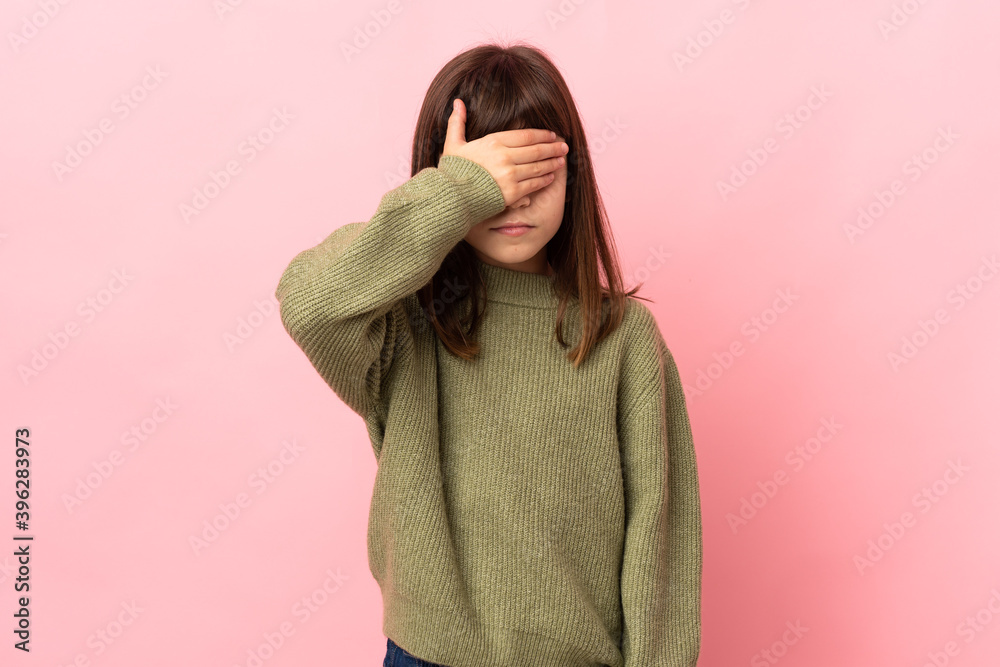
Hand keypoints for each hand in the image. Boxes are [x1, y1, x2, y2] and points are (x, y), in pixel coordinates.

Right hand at [440, 97, 567, 207]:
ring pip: (538, 167)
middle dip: (552, 148)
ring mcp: (510, 175)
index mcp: (493, 142)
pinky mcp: (512, 193)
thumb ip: (457, 122)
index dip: (542, 135)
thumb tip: (457, 102)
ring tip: (561, 160)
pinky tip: (551, 177)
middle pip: (536, 150)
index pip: (525, 135)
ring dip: (552, 163)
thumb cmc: (451, 171)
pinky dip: (544, 180)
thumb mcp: (452, 144)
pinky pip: (534, 184)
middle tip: (564, 147)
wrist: (450, 198)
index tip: (551, 135)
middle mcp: (505, 156)